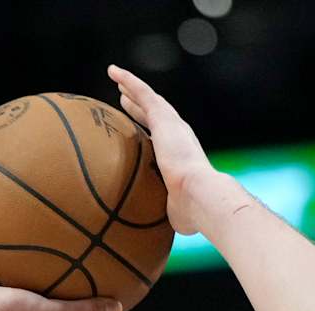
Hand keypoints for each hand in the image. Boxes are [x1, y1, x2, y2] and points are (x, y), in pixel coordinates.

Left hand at [107, 64, 227, 236]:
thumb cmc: (191, 212)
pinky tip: (114, 73)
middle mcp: (178, 138)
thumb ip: (167, 215)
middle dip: (140, 107)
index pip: (161, 142)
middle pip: (155, 117)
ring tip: (118, 79)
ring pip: (148, 100)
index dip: (148, 133)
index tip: (138, 129)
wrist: (200, 197)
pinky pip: (143, 94)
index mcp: (180, 159)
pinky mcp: (164, 118)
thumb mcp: (173, 213)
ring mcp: (172, 126)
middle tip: (125, 99)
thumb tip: (163, 234)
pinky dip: (129, 81)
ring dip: (133, 89)